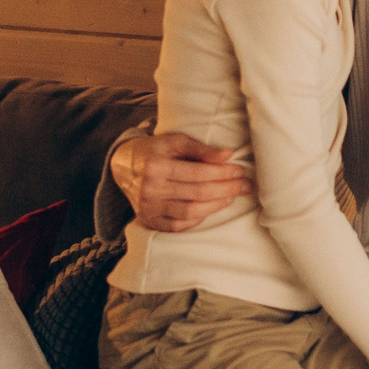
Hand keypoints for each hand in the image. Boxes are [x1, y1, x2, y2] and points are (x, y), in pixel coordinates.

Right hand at [111, 131, 252, 232]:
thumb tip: (228, 154)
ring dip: (215, 206)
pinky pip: (178, 226)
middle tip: (245, 185)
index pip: (197, 173)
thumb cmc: (154, 150)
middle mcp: (149, 189)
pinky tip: (210, 208)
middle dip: (226, 189)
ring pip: (189, 212)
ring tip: (231, 197)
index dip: (222, 173)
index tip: (240, 170)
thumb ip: (201, 149)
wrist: (123, 166)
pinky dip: (198, 219)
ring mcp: (148, 208)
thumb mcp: (174, 141)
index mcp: (154, 165)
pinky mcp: (148, 221)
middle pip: (196, 193)